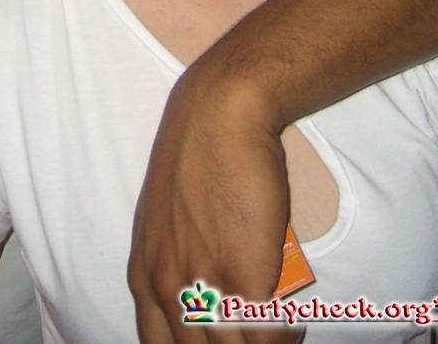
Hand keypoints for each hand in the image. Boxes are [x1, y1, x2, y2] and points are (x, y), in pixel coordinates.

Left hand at [128, 57, 298, 342]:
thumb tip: (205, 298)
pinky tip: (293, 321)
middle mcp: (167, 289)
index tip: (219, 338)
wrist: (219, 116)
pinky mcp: (243, 280)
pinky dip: (285, 334)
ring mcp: (204, 288)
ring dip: (260, 341)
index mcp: (144, 276)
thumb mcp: (168, 220)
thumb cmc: (199, 157)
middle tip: (251, 334)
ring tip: (277, 329)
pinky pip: (268, 336)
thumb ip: (180, 265)